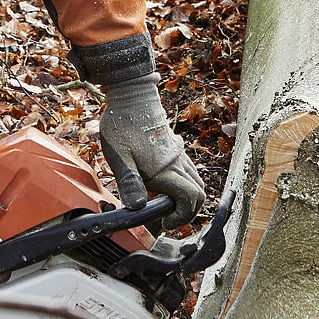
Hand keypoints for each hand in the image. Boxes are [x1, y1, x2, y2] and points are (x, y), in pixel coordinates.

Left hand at [97, 75, 206, 227]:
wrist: (132, 96)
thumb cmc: (122, 124)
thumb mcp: (118, 156)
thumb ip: (129, 182)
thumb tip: (137, 207)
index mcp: (165, 169)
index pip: (188, 200)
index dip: (180, 217)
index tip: (163, 223)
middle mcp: (177, 163)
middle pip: (199, 195)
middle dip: (187, 212)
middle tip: (166, 218)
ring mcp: (179, 155)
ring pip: (198, 183)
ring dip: (188, 199)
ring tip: (166, 205)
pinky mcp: (177, 149)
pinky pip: (191, 172)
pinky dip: (186, 185)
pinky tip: (165, 185)